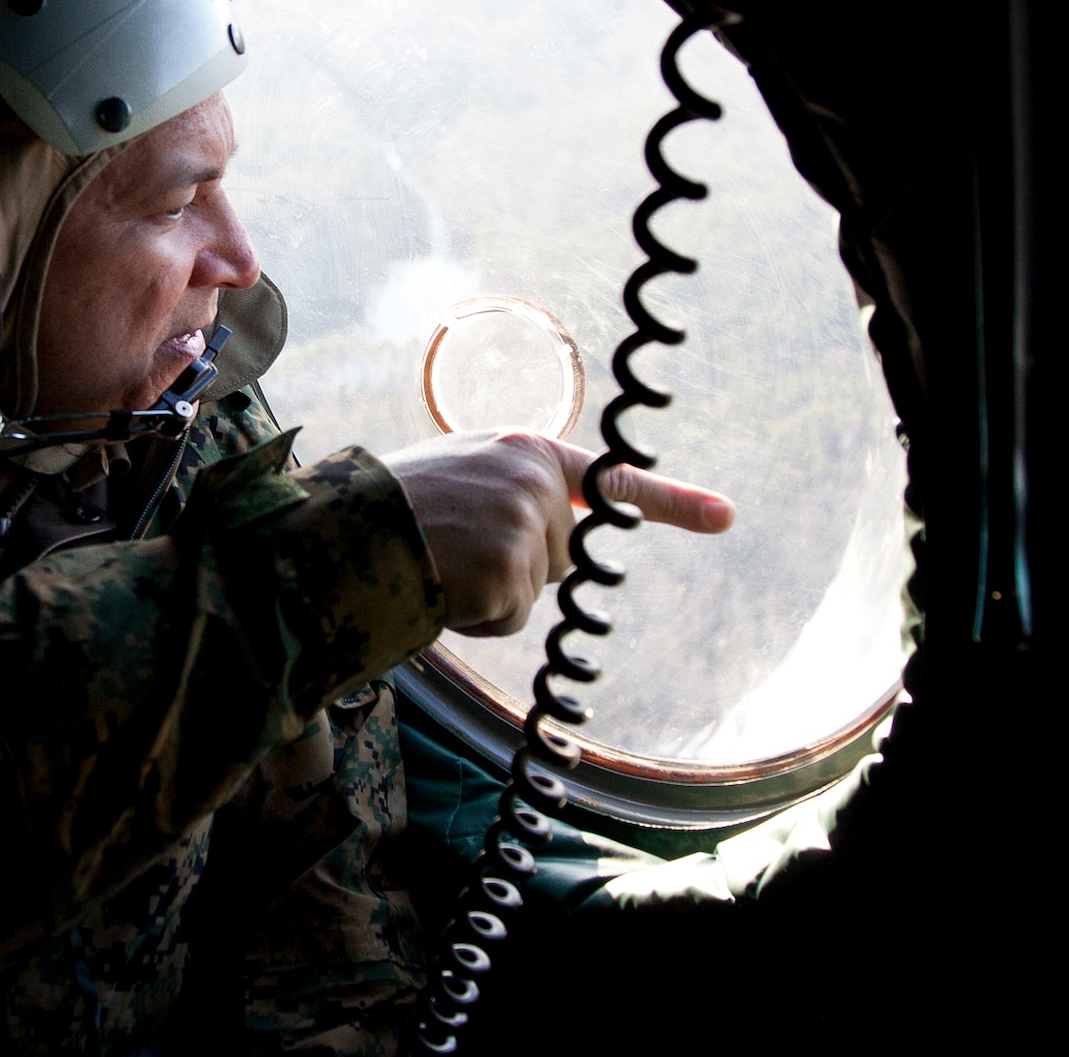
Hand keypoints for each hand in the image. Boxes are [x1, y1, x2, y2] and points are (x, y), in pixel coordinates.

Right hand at [381, 429, 734, 637]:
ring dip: (488, 593)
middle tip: (454, 545)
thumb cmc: (394, 507)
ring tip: (438, 559)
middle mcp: (535, 481)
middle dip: (514, 567)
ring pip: (532, 592)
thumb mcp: (465, 475)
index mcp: (527, 451)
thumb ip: (517, 494)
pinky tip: (440, 584)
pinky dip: (474, 617)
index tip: (726, 516)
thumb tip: (567, 545)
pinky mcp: (511, 569)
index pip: (612, 480)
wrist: (342, 527)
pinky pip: (510, 618)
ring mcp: (526, 525)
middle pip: (559, 556)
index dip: (674, 502)